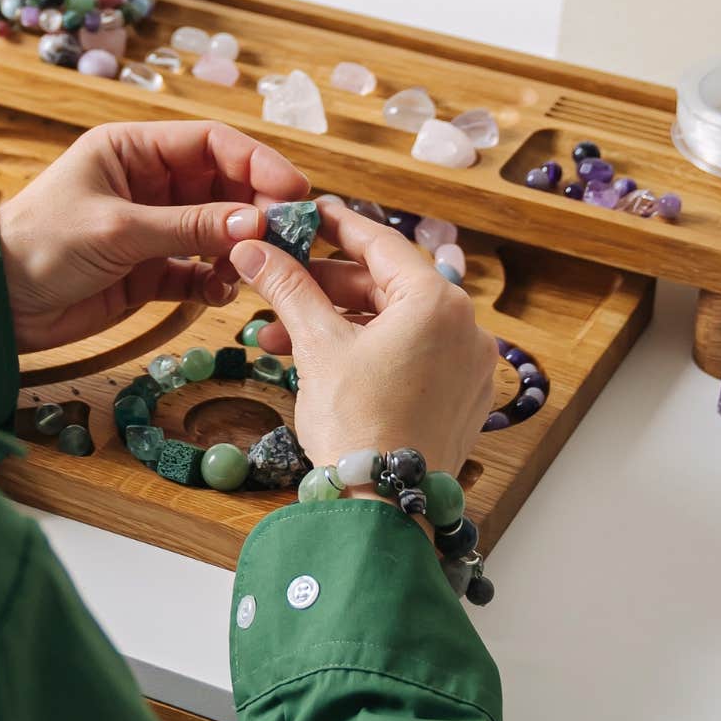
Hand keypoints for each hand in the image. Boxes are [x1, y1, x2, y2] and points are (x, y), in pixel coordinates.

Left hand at [0, 121, 307, 352]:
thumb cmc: (41, 244)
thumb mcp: (118, 228)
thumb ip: (189, 226)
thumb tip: (258, 223)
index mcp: (132, 150)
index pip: (210, 143)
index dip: (257, 163)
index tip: (293, 191)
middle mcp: (147, 183)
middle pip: (223, 186)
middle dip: (256, 210)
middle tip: (288, 238)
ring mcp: (150, 228)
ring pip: (217, 231)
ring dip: (238, 250)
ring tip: (249, 272)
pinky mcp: (148, 272)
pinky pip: (198, 270)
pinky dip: (214, 281)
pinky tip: (218, 293)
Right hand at [229, 196, 495, 490]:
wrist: (386, 507)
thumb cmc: (357, 424)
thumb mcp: (316, 345)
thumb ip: (287, 288)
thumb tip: (252, 247)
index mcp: (436, 302)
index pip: (380, 243)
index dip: (337, 225)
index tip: (308, 212)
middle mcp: (465, 327)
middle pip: (385, 286)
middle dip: (324, 289)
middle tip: (277, 285)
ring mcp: (468, 365)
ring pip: (394, 325)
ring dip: (337, 324)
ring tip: (279, 340)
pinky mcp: (462, 398)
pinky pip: (411, 355)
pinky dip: (368, 351)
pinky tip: (322, 361)